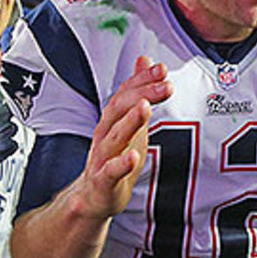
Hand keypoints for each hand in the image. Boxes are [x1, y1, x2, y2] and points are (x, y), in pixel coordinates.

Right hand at [73, 56, 171, 219]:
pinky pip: (110, 172)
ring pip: (115, 136)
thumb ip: (137, 92)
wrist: (93, 196)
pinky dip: (121, 164)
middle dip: (142, 94)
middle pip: (120, 110)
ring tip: (145, 108)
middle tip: (163, 84)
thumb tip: (144, 61)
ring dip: (130, 121)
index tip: (161, 69)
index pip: (125, 94)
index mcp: (112, 121)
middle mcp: (105, 135)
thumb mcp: (128, 121)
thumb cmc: (113, 158)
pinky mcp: (103, 181)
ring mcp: (103, 157)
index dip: (142, 80)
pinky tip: (134, 157)